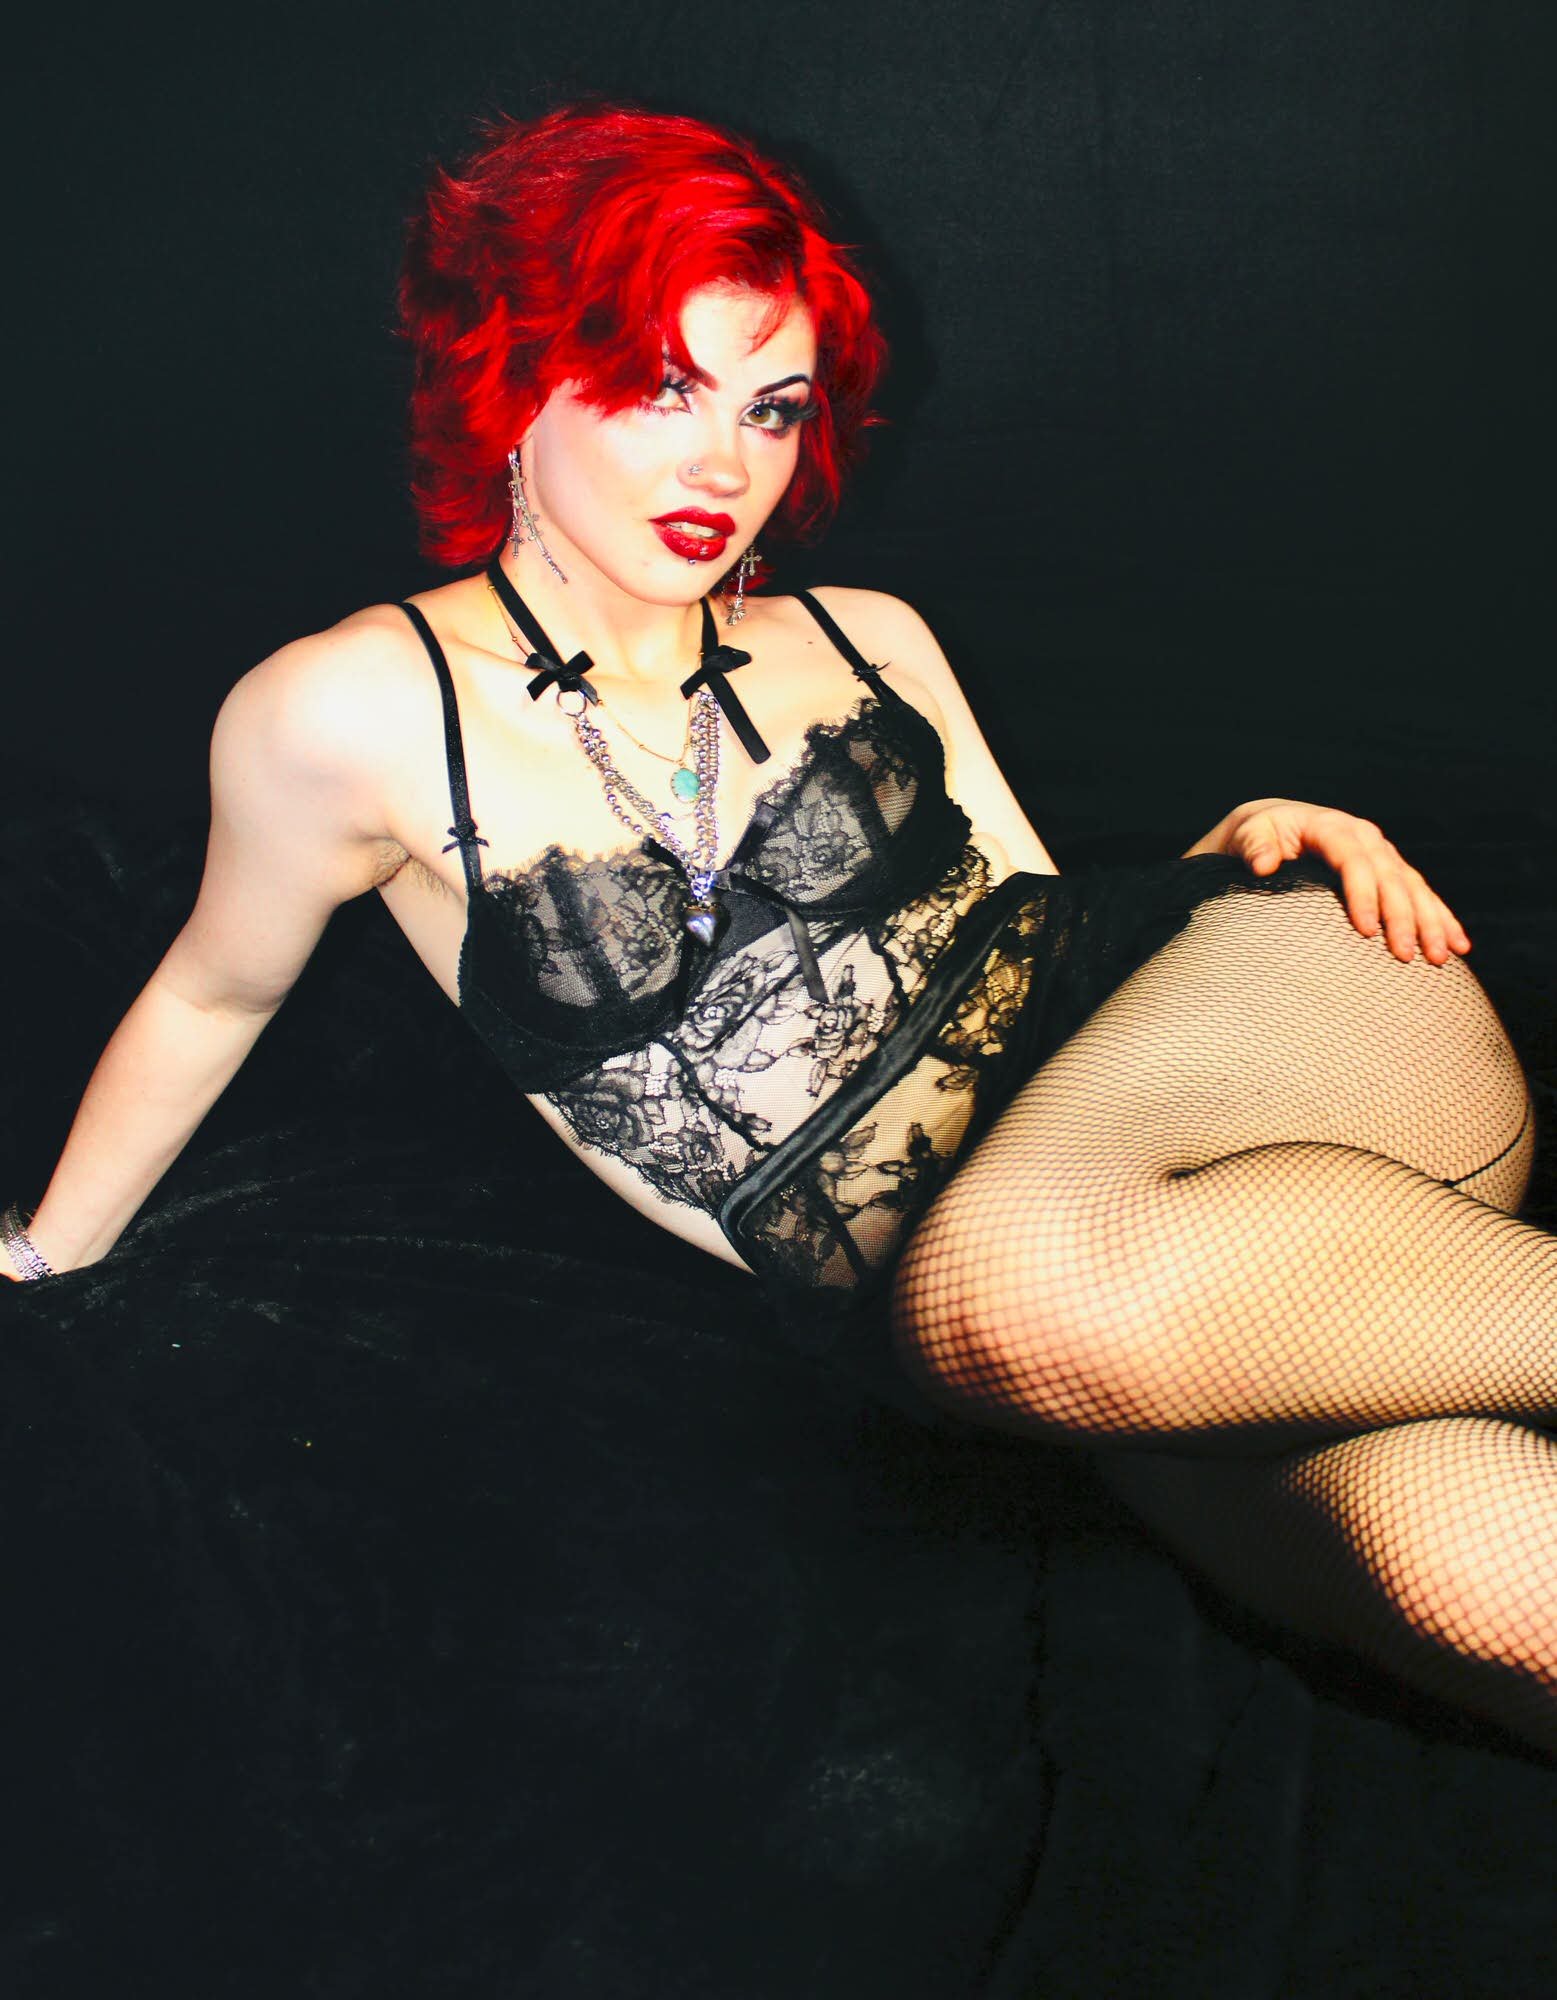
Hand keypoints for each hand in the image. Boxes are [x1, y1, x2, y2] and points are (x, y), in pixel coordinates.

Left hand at [1186, 797, 1470, 964]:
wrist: (1272, 826)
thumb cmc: (1257, 836)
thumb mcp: (1249, 835)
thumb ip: (1254, 847)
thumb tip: (1264, 864)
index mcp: (1331, 826)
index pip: (1353, 861)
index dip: (1362, 894)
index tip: (1365, 931)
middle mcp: (1363, 836)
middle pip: (1390, 877)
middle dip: (1402, 917)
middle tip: (1405, 956)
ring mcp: (1380, 853)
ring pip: (1413, 887)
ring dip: (1431, 922)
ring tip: (1441, 957)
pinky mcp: (1389, 869)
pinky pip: (1421, 894)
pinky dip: (1441, 919)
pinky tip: (1459, 945)